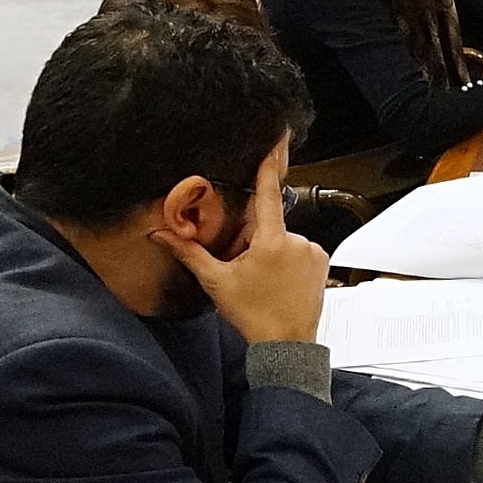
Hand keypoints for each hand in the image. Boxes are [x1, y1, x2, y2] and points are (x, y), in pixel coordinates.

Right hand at [153, 148, 324, 347]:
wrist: (286, 343)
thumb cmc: (253, 314)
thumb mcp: (216, 281)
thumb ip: (188, 252)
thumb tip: (159, 234)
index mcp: (271, 241)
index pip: (268, 192)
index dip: (269, 163)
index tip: (277, 138)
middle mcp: (297, 241)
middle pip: (268, 225)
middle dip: (254, 240)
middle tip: (247, 269)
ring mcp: (313, 251)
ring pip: (284, 239)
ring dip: (272, 251)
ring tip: (265, 280)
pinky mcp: (323, 262)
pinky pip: (300, 250)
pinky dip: (288, 260)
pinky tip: (280, 281)